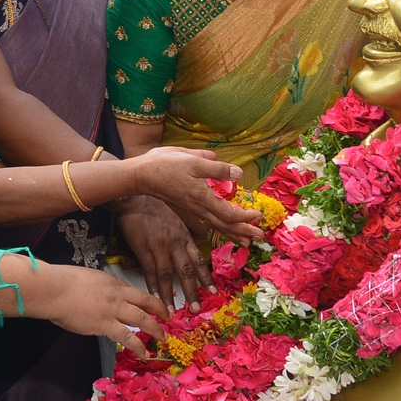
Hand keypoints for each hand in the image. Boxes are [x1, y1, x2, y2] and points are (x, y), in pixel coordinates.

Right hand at [12, 260, 167, 357]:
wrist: (54, 289)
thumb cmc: (61, 283)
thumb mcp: (84, 278)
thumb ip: (94, 288)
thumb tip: (93, 296)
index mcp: (110, 281)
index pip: (132, 290)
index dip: (143, 299)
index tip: (150, 305)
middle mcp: (116, 294)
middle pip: (145, 301)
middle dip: (159, 309)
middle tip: (168, 317)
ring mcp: (113, 309)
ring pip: (142, 318)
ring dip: (155, 329)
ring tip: (163, 338)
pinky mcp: (105, 325)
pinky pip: (127, 337)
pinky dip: (138, 346)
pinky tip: (144, 354)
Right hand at [112, 195, 210, 314]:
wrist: (135, 197)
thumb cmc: (154, 206)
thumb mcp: (175, 218)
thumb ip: (181, 235)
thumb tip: (186, 250)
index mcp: (184, 236)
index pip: (198, 260)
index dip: (205, 277)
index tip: (213, 292)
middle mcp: (175, 243)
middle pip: (186, 271)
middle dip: (192, 291)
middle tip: (196, 310)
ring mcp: (158, 246)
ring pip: (167, 275)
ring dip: (170, 295)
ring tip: (171, 311)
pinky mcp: (142, 248)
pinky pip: (149, 270)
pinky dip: (152, 285)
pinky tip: (154, 297)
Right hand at [133, 147, 262, 243]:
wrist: (140, 175)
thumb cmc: (165, 165)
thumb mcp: (192, 160)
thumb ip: (216, 167)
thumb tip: (238, 173)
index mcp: (202, 197)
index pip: (229, 214)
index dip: (245, 217)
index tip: (258, 215)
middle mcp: (198, 207)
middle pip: (225, 225)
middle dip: (243, 231)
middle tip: (260, 235)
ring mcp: (192, 209)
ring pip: (216, 226)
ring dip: (233, 233)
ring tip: (245, 239)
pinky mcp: (187, 207)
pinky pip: (208, 222)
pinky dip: (220, 227)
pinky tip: (223, 227)